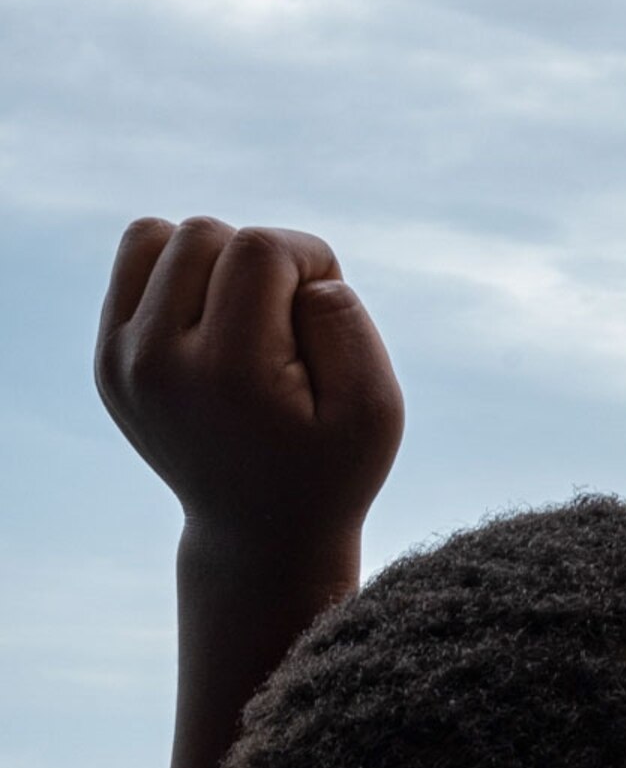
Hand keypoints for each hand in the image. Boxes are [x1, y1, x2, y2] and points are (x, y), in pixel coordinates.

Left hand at [95, 218, 402, 568]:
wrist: (259, 534)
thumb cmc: (331, 468)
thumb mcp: (375, 410)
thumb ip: (346, 325)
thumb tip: (301, 273)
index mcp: (228, 373)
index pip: (258, 249)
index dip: (309, 258)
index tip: (326, 304)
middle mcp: (157, 360)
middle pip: (206, 233)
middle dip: (262, 259)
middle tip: (289, 321)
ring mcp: (121, 359)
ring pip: (159, 236)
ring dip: (215, 258)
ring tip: (247, 314)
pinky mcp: (108, 358)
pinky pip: (136, 263)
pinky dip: (180, 272)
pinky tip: (214, 322)